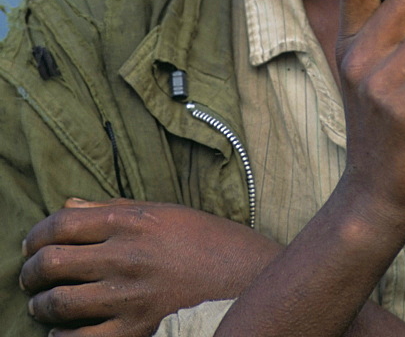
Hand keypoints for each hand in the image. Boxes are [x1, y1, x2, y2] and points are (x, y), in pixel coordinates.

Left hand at [20, 198, 280, 335]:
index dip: (36, 235)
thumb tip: (69, 206)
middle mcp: (125, 255)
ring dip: (41, 306)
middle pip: (54, 262)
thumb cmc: (209, 240)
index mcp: (132, 220)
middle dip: (32, 272)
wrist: (248, 276)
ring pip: (61, 303)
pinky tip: (62, 334)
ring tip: (42, 306)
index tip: (29, 244)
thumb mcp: (163, 212)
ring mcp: (130, 295)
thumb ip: (112, 208)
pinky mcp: (138, 329)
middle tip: (29, 277)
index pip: (63, 224)